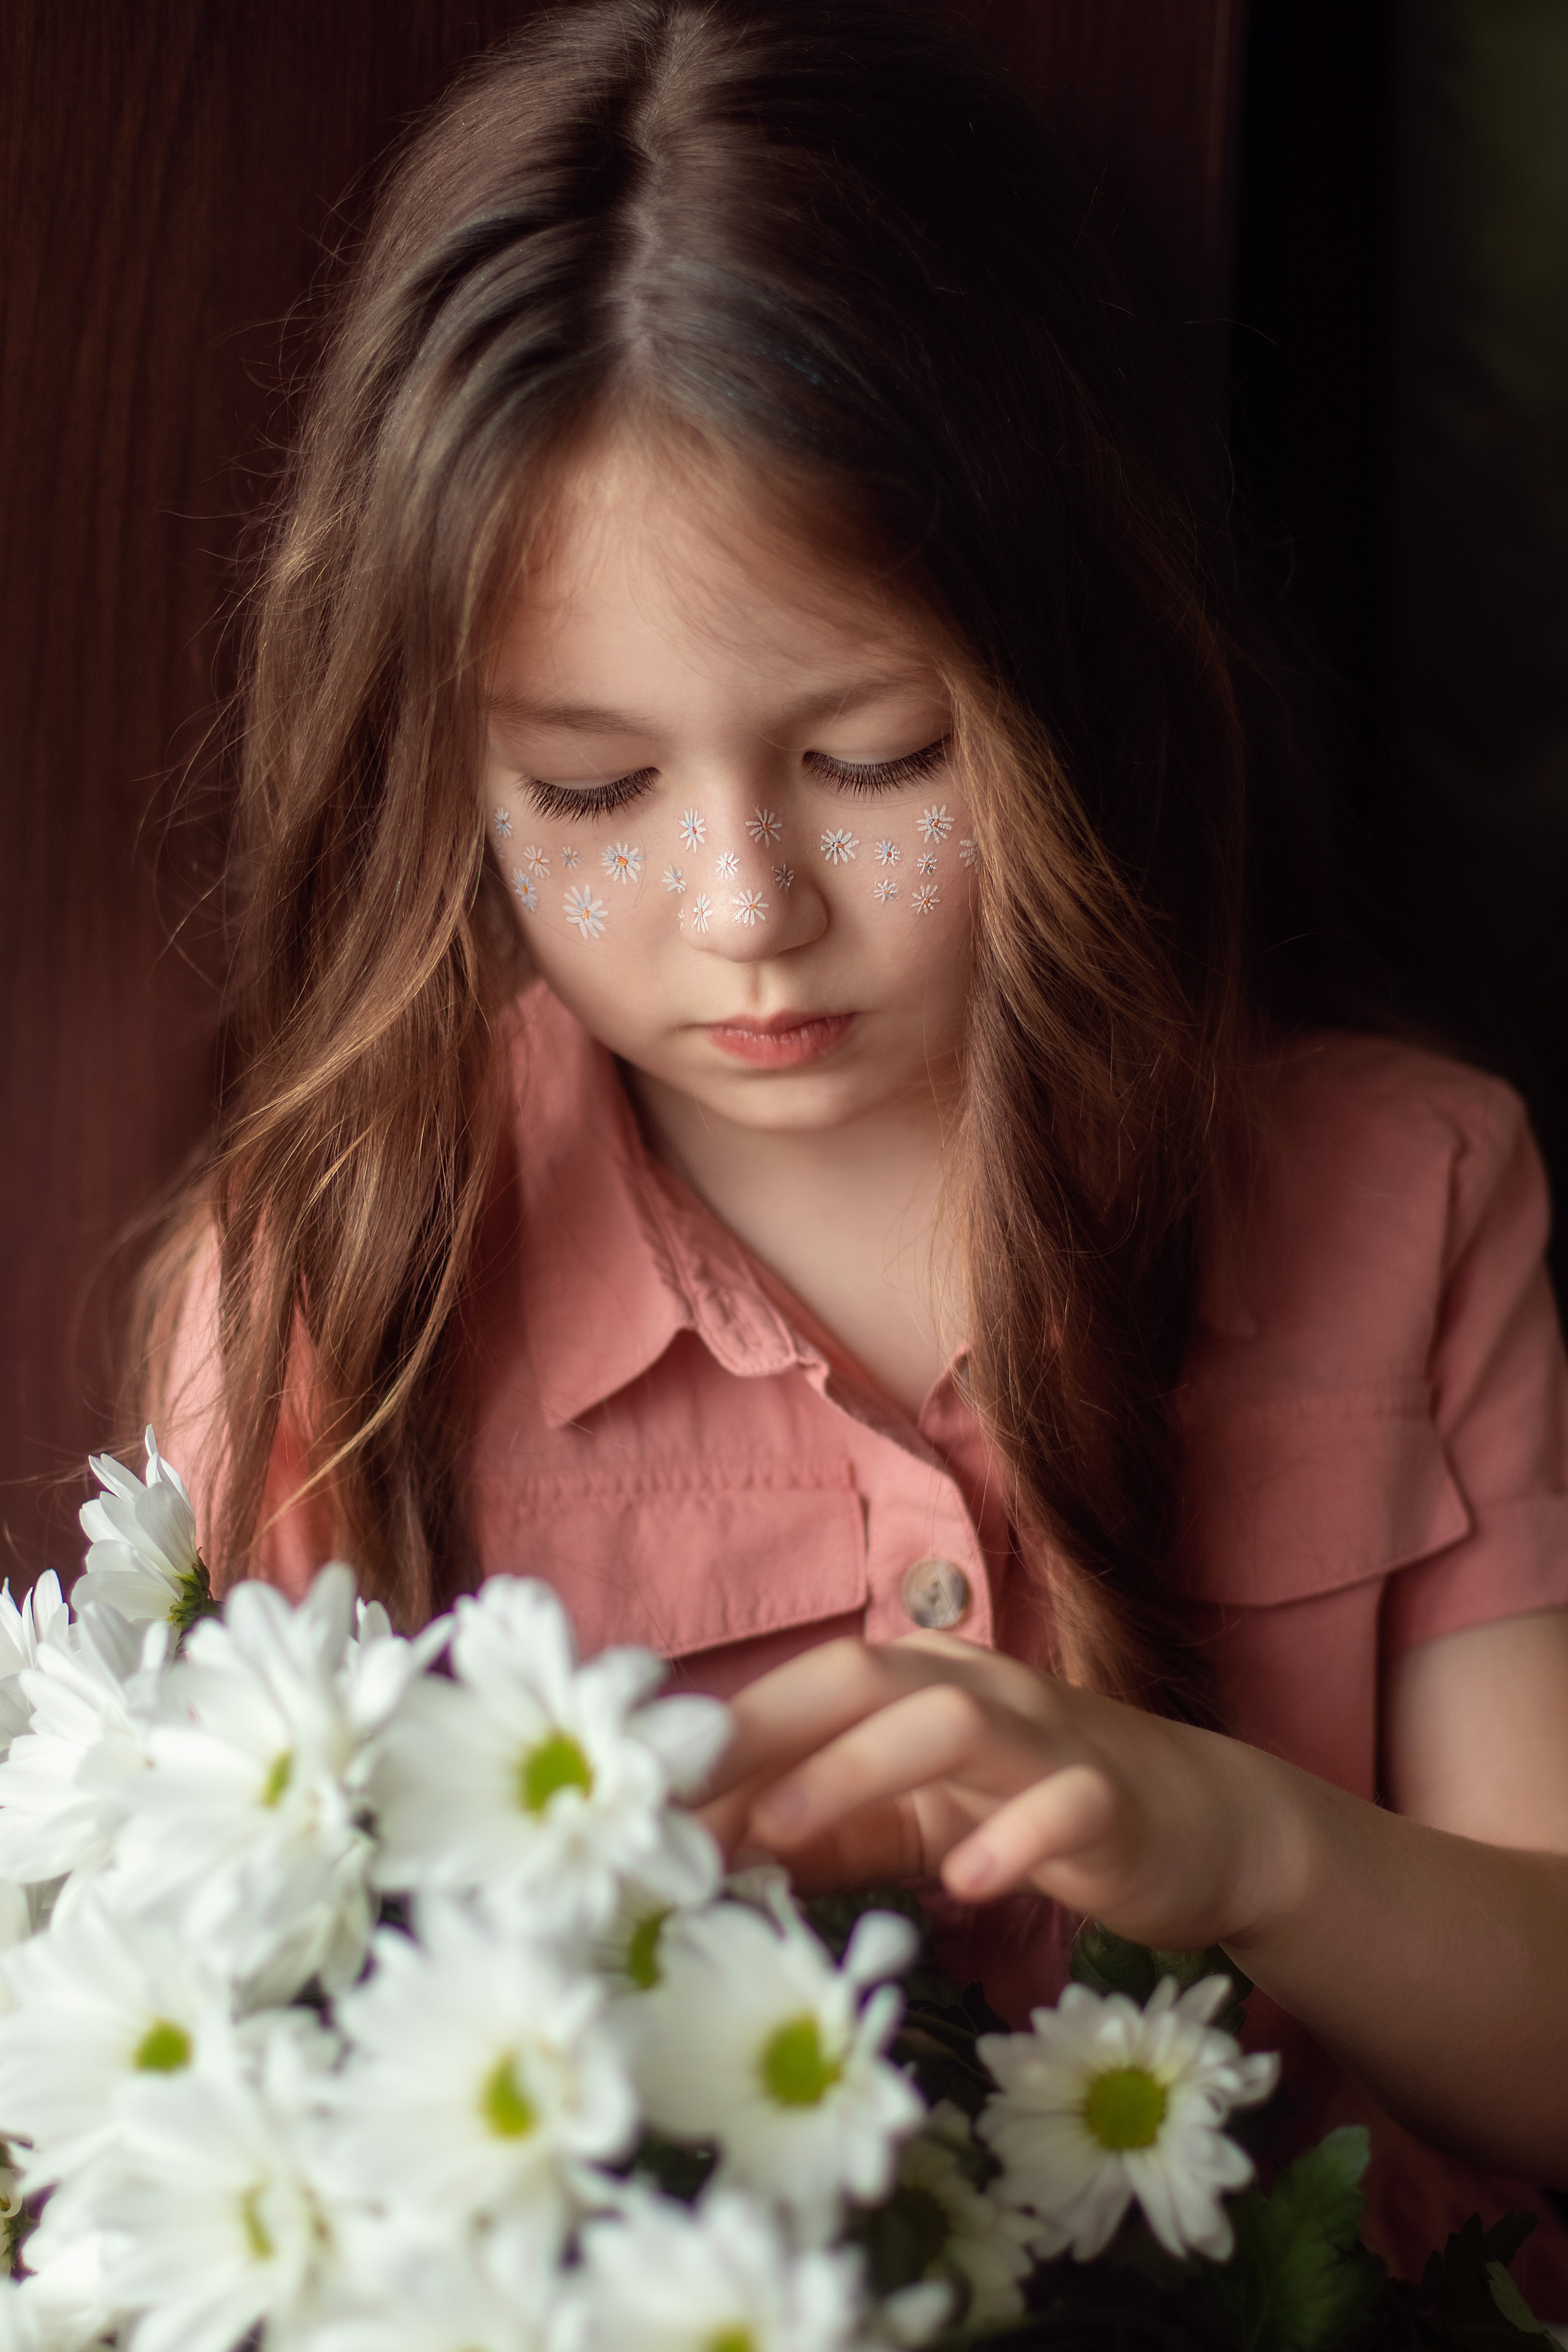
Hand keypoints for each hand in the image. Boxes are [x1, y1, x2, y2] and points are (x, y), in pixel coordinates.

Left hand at [699, 1633, 1314, 1955]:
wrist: (1202, 1826)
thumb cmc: (1030, 1814)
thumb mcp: (910, 1823)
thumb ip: (818, 1832)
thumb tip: (697, 1860)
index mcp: (914, 1683)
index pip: (802, 1688)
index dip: (719, 1740)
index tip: (637, 1799)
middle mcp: (972, 1689)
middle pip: (858, 1675)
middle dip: (762, 1730)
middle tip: (680, 1802)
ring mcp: (1046, 1739)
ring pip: (945, 1722)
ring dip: (854, 1771)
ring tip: (781, 1837)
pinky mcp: (1111, 1800)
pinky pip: (1060, 1805)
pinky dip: (1008, 1839)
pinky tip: (964, 1887)